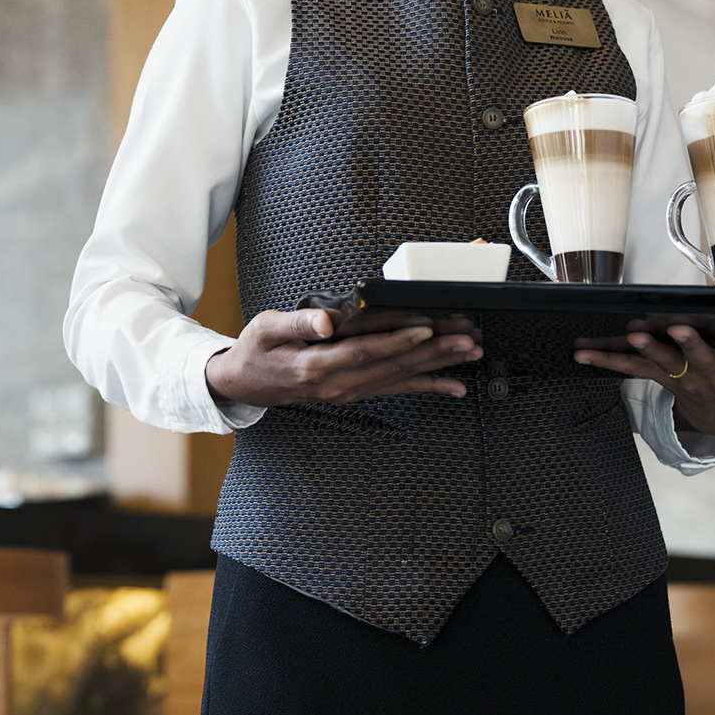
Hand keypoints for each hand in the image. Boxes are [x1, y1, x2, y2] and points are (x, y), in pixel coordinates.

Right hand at [207, 308, 478, 408]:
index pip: (364, 352)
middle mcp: (338, 384)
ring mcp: (348, 392)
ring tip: (469, 354)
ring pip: (400, 378)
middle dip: (433, 352)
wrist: (245, 384)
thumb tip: (326, 322)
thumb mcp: (265, 328)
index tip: (424, 330)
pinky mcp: (355, 393)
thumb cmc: (255, 351)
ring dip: (438, 367)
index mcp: (316, 366)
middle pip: (393, 367)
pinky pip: (395, 390)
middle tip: (465, 338)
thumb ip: (297, 323)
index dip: (396, 341)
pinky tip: (452, 386)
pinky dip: (426, 387)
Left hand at [574, 321, 714, 437]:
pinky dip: (605, 361)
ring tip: (630, 334)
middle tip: (679, 328)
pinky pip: (630, 370)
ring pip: (663, 363)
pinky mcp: (661, 377)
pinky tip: (579, 352)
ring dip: (645, 350)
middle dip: (692, 344)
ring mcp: (686, 377)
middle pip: (704, 358)